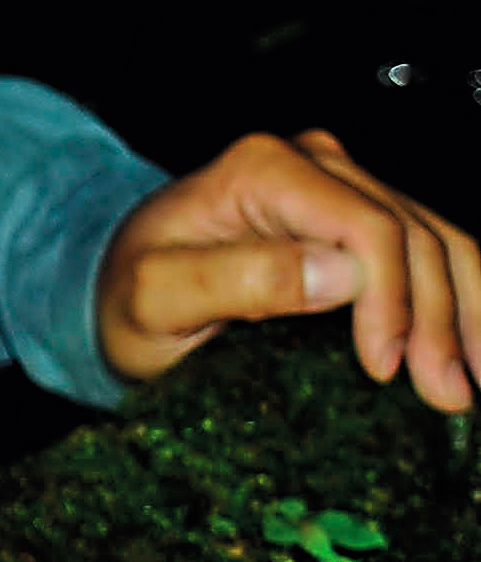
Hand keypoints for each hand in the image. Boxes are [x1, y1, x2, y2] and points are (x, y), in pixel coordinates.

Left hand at [97, 129, 475, 409]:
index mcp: (262, 170)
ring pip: (441, 242)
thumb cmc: (126, 293)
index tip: (386, 369)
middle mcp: (312, 163)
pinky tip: (474, 356)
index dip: (393, 300)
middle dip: (441, 320)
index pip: (367, 227)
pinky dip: (465, 302)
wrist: (115, 284)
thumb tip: (337, 273)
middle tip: (445, 398)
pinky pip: (435, 252)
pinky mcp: (361, 218)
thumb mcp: (155, 299)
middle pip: (415, 235)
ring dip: (469, 315)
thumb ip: (236, 280)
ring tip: (467, 390)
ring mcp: (343, 186)